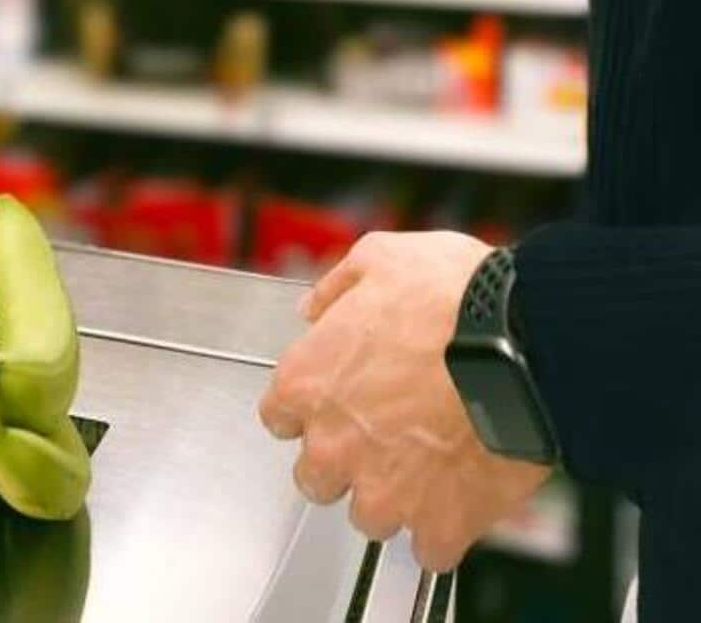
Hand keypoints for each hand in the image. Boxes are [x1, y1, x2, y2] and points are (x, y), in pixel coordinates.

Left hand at [259, 232, 551, 571]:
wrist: (531, 339)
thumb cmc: (458, 298)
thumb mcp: (382, 258)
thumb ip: (337, 287)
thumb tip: (315, 306)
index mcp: (306, 383)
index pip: (279, 417)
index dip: (312, 409)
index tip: (337, 404)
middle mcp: (333, 443)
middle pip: (315, 478)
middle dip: (344, 462)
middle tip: (384, 440)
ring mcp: (385, 489)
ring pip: (370, 518)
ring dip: (394, 499)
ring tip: (429, 469)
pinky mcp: (441, 521)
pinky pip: (430, 551)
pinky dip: (444, 534)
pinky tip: (459, 505)